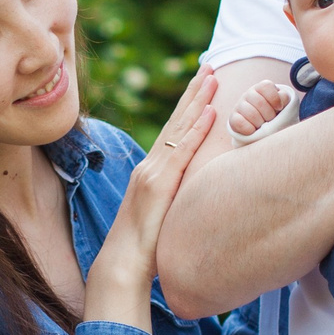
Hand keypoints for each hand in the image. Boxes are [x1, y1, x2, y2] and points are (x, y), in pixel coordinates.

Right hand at [85, 69, 220, 330]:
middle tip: (209, 66)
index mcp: (152, 174)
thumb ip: (175, 204)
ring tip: (212, 77)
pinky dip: (195, 130)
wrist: (121, 267)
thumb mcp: (163, 219)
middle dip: (193, 93)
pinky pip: (181, 152)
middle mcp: (150, 168)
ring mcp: (153, 174)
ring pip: (179, 129)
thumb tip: (194, 202)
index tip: (203, 86)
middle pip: (176, 123)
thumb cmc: (143, 251)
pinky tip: (209, 112)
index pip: (175, 133)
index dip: (189, 108)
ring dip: (197, 101)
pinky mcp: (158, 185)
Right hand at [228, 79, 293, 140]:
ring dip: (260, 123)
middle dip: (269, 115)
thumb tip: (283, 97)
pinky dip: (249, 129)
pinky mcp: (232, 118)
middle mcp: (248, 94)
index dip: (275, 99)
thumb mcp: (281, 104)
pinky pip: (239, 123)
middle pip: (260, 102)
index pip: (266, 87)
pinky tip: (254, 130)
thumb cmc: (273, 113)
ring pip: (251, 114)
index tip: (279, 108)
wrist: (259, 126)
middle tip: (271, 120)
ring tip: (263, 126)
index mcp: (261, 88)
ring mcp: (239, 105)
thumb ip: (283, 98)